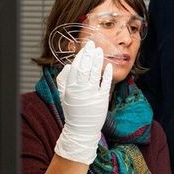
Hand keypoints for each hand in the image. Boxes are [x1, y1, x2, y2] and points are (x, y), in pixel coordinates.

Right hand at [54, 41, 112, 164]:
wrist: (81, 129)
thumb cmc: (73, 111)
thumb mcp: (64, 95)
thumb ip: (65, 80)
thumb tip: (69, 66)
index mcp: (69, 88)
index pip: (75, 68)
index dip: (80, 56)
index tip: (84, 48)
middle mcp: (80, 90)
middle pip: (85, 68)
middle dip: (88, 54)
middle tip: (92, 44)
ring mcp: (91, 94)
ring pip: (94, 73)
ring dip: (97, 61)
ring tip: (99, 50)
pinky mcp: (102, 99)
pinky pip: (105, 84)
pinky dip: (107, 74)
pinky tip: (108, 65)